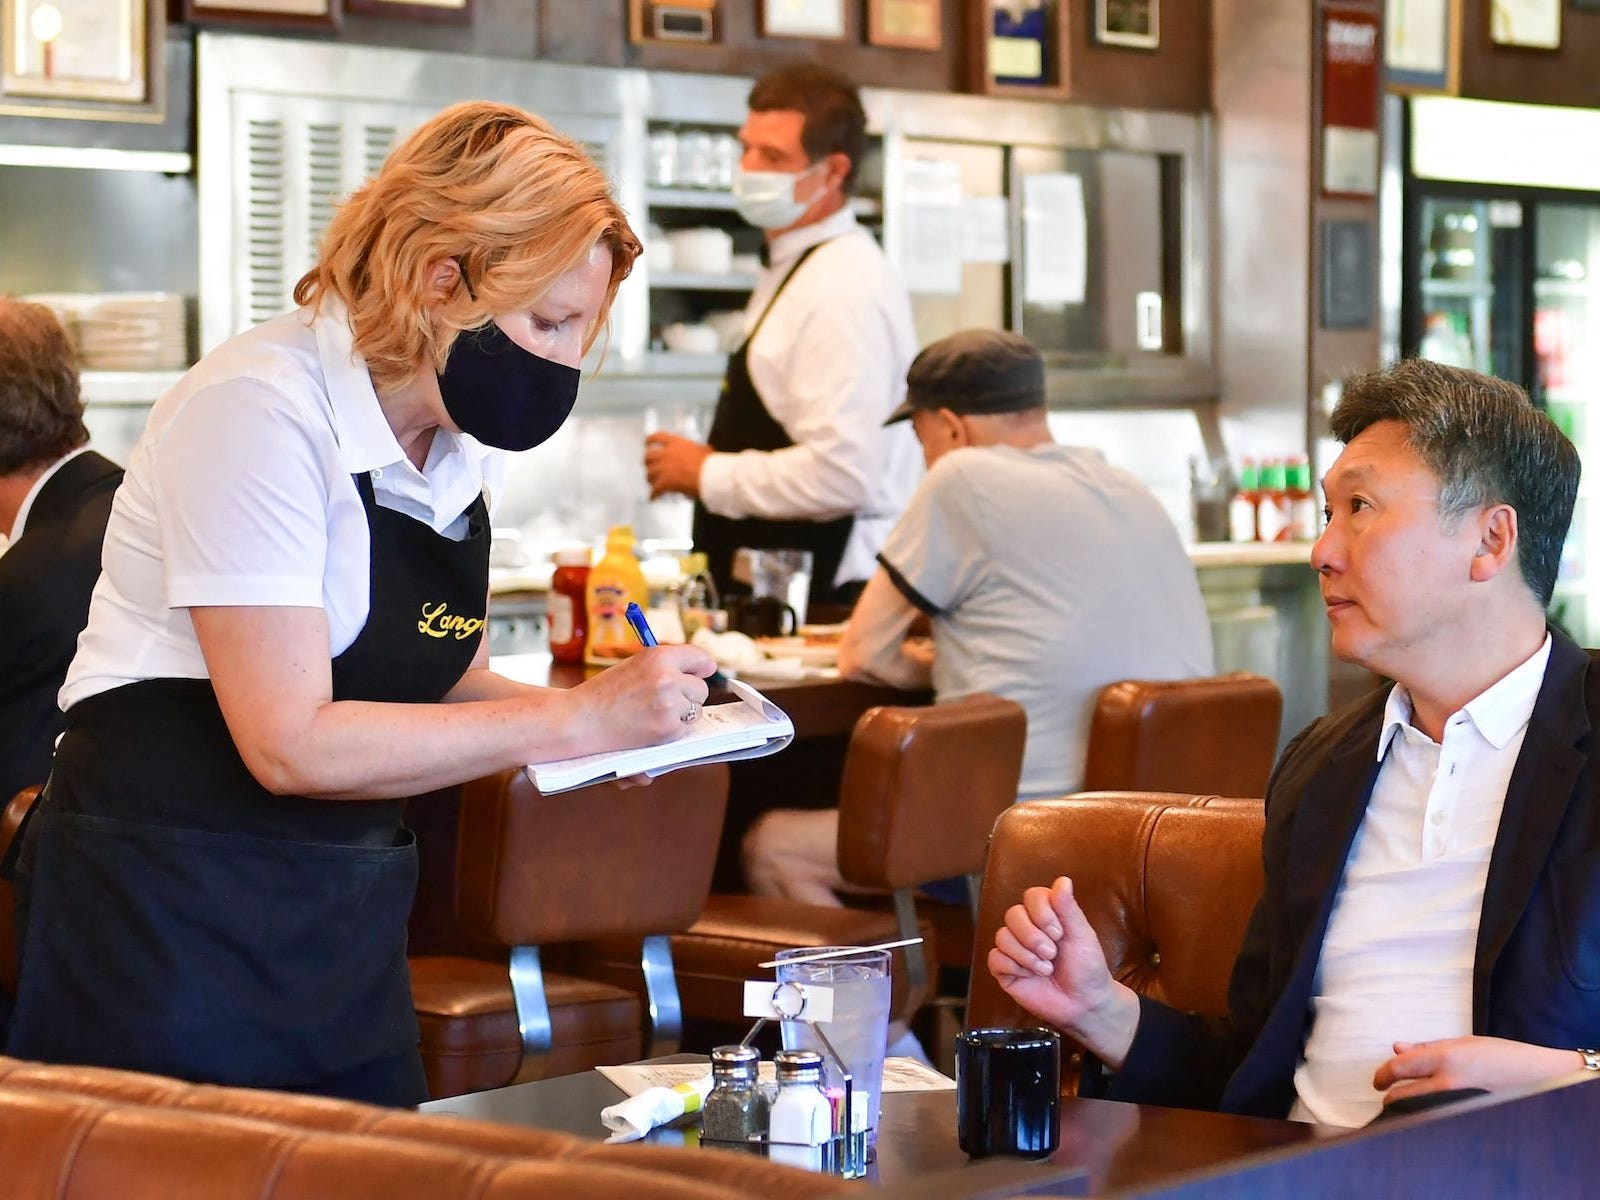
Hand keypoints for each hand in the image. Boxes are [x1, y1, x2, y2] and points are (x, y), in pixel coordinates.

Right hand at [569, 643, 715, 749]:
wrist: (580, 720)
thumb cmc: (605, 693)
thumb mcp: (636, 665)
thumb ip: (668, 665)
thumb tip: (709, 668)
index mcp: (659, 656)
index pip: (700, 658)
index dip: (700, 668)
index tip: (699, 673)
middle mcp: (668, 677)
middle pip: (701, 688)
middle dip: (688, 695)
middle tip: (661, 700)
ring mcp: (669, 704)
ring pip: (696, 709)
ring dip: (682, 713)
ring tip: (652, 713)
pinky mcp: (668, 729)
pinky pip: (685, 729)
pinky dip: (673, 730)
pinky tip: (650, 726)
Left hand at [644, 433, 711, 499]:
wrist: (711, 476)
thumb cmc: (711, 463)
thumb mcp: (704, 450)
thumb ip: (697, 449)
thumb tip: (701, 451)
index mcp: (676, 443)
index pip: (657, 437)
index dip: (649, 440)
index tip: (646, 444)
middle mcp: (666, 453)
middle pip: (648, 457)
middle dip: (648, 463)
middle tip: (651, 468)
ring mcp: (664, 468)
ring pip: (649, 474)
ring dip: (650, 479)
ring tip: (654, 484)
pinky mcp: (665, 482)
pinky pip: (654, 490)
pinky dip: (653, 494)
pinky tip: (653, 498)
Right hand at [986, 876, 1140, 1067]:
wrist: (1083, 1004)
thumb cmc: (1086, 967)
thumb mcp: (1082, 935)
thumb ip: (1068, 908)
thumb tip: (1063, 879)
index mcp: (1046, 915)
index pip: (1031, 896)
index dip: (1042, 912)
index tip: (1059, 933)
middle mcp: (1027, 928)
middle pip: (1013, 915)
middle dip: (1033, 936)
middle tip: (1052, 953)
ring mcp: (1014, 949)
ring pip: (1002, 936)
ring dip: (1026, 955)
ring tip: (1046, 969)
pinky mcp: (1004, 970)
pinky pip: (995, 958)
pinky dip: (1014, 967)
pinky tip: (1030, 977)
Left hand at [1373, 1037, 1589, 1107]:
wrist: (1540, 1077)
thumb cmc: (1501, 1054)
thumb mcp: (1461, 1042)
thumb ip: (1426, 1047)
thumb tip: (1397, 1048)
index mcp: (1445, 1058)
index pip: (1398, 1068)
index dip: (1382, 1075)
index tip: (1378, 1081)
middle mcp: (1448, 1082)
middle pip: (1401, 1097)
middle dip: (1390, 1098)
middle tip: (1387, 1095)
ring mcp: (1458, 1103)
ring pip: (1417, 1111)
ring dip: (1407, 1108)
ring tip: (1405, 1105)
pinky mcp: (1468, 1116)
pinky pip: (1437, 1116)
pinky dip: (1427, 1114)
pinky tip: (1428, 1112)